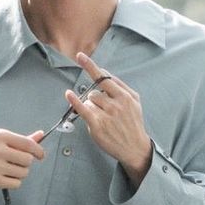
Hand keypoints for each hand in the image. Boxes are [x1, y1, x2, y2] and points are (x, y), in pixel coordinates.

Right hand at [0, 129, 44, 191]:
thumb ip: (20, 139)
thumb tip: (40, 135)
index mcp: (0, 136)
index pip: (28, 144)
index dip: (38, 151)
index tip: (40, 155)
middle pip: (27, 160)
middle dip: (25, 162)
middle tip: (16, 162)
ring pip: (23, 173)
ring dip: (20, 172)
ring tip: (8, 169)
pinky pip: (16, 184)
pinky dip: (14, 182)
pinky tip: (4, 176)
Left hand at [64, 52, 152, 188]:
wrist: (135, 148)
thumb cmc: (132, 124)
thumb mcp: (134, 102)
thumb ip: (120, 87)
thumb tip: (103, 74)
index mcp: (125, 96)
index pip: (105, 77)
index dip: (90, 66)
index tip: (80, 56)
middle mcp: (117, 103)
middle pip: (94, 91)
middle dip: (95, 99)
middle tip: (104, 112)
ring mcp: (107, 114)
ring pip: (89, 101)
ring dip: (91, 107)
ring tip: (103, 119)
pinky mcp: (98, 125)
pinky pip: (83, 109)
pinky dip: (74, 101)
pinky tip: (69, 94)